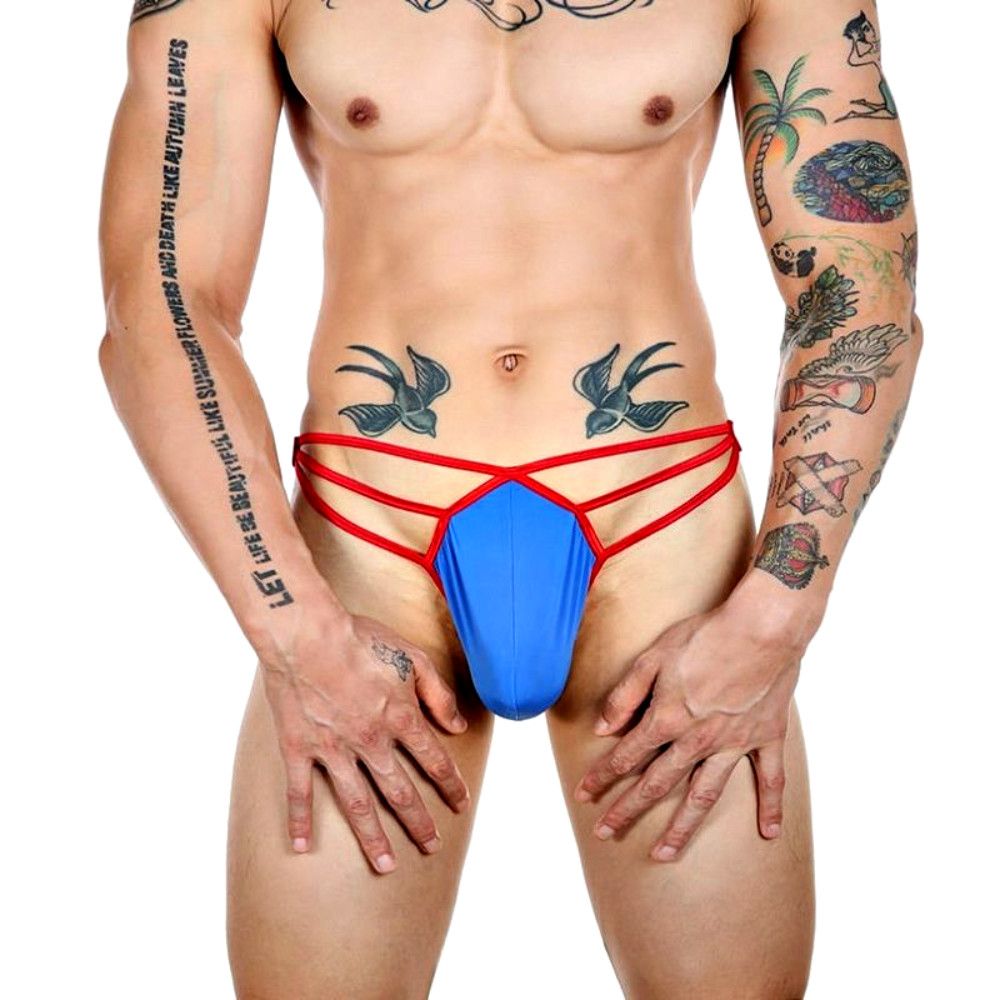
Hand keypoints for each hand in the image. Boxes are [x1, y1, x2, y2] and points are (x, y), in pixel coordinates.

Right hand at [261, 612, 470, 873]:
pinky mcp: (299, 748)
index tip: (461, 804)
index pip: (434, 761)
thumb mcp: (413, 657)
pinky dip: (299, 821)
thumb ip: (438, 694)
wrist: (306, 633)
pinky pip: (300, 791)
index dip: (451, 784)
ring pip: (357, 803)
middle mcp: (371, 741)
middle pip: (401, 792)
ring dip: (373, 837)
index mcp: (400, 718)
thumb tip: (457, 726)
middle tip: (431, 846)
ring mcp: (333, 748)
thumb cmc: (360, 638)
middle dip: (419, 822)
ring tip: (385, 865)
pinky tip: (302, 848)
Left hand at [574, 582, 813, 861]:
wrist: (762, 628)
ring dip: (683, 828)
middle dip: (627, 809)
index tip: (583, 795)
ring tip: (664, 854)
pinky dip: (771, 807)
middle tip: (606, 833)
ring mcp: (733, 743)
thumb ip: (626, 694)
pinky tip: (768, 834)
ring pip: (703, 795)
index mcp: (667, 718)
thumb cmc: (705, 635)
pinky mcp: (765, 738)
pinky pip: (769, 779)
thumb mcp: (653, 656)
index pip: (626, 754)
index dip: (601, 775)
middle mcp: (697, 740)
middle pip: (656, 784)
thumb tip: (602, 727)